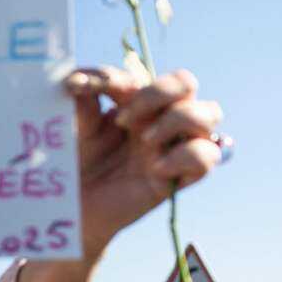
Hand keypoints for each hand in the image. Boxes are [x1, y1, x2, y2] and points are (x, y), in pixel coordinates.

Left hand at [64, 68, 222, 248]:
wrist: (73, 207)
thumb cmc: (74, 162)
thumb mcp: (72, 125)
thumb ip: (80, 98)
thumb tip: (76, 78)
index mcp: (136, 102)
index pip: (141, 74)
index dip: (111, 79)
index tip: (75, 89)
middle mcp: (161, 119)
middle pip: (187, 83)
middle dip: (158, 92)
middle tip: (122, 120)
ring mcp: (174, 146)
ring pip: (210, 113)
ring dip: (177, 120)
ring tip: (144, 140)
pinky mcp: (180, 177)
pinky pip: (208, 156)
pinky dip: (186, 155)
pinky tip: (156, 168)